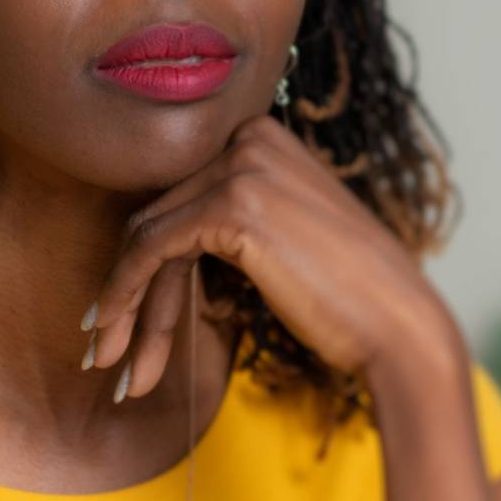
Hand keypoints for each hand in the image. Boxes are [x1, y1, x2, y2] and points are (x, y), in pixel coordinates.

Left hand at [83, 113, 453, 399]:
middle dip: (127, 292)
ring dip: (123, 307)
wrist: (398, 322)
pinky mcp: (231, 206)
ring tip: (108, 364)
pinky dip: (125, 295)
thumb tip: (156, 248)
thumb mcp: (284, 239)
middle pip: (159, 217)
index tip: (115, 317)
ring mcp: (241, 167)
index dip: (140, 262)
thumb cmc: (349, 295)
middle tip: (103, 351)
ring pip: (148, 237)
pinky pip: (151, 249)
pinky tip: (118, 342)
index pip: (179, 198)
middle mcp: (249, 139)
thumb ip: (230, 225)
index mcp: (264, 137)